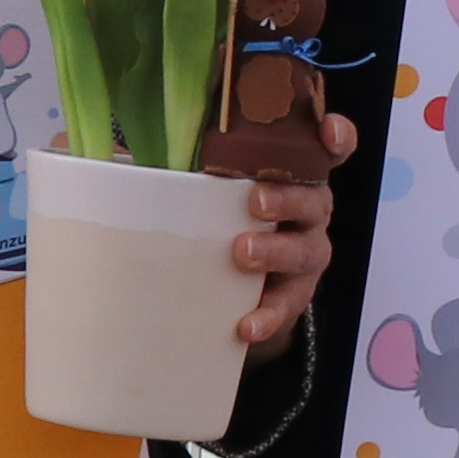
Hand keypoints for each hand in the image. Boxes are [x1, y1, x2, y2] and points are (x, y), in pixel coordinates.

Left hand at [191, 109, 359, 347]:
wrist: (240, 284)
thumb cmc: (225, 216)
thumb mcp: (216, 188)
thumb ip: (186, 165)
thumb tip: (121, 152)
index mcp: (295, 173)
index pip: (328, 149)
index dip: (337, 137)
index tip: (328, 133)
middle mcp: (311, 210)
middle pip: (314, 198)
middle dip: (288, 198)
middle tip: (255, 201)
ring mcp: (307, 252)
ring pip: (305, 249)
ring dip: (276, 250)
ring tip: (243, 253)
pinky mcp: (296, 294)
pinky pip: (288, 305)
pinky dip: (268, 315)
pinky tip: (247, 324)